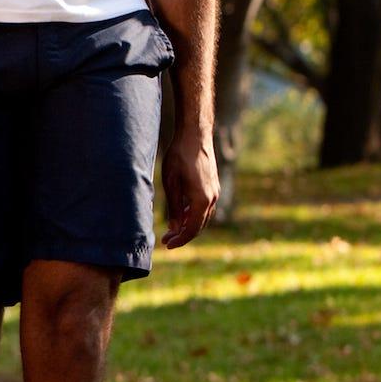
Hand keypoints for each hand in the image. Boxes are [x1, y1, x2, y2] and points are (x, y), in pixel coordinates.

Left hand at [162, 134, 217, 248]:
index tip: (167, 245)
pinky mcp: (212, 186)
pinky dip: (193, 214)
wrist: (195, 136)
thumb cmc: (179, 157)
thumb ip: (174, 207)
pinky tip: (181, 214)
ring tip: (172, 230)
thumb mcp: (171, 183)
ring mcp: (214, 191)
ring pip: (202, 216)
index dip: (180, 239)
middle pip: (199, 225)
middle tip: (166, 240)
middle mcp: (212, 198)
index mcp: (202, 200)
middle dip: (183, 235)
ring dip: (188, 224)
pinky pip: (204, 207)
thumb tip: (175, 228)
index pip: (192, 228)